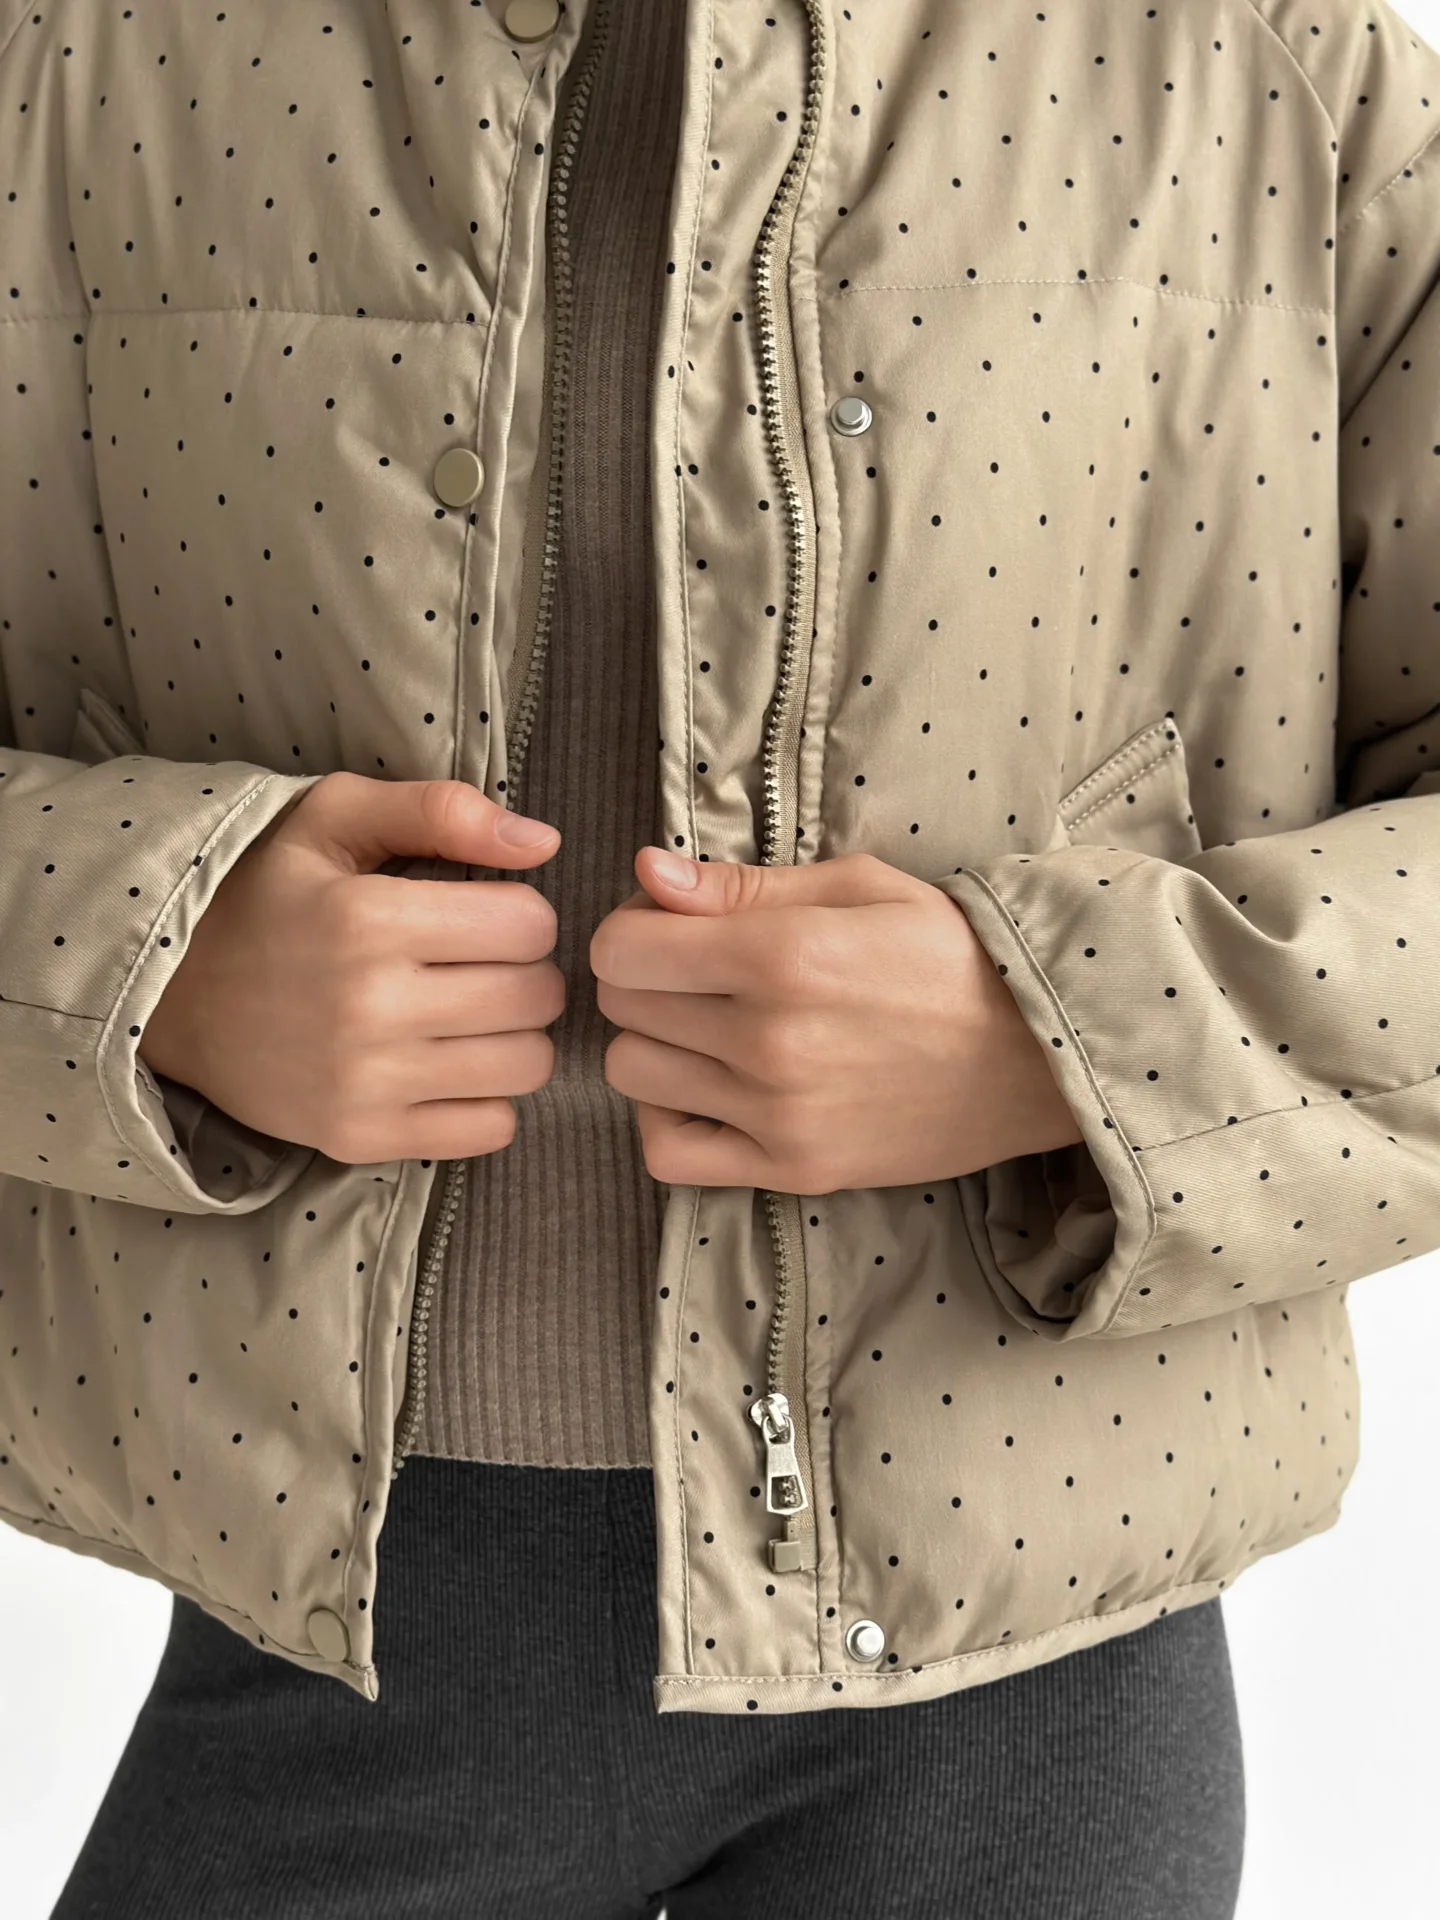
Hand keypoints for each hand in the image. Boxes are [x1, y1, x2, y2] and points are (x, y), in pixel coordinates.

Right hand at [140, 773, 566, 1163]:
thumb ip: (439, 810)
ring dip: (516, 1036)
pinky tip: (450, 1067)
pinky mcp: (360, 1139)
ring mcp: (365, 1084)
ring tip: (472, 1015)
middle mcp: (369, 1007)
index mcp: (368, 919)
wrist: (166, 995)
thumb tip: (542, 841)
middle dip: (527, 972)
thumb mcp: (332, 819)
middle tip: (485, 965)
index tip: (487, 915)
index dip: (522, 913)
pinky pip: (493, 1128)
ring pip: (527, 1065)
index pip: (529, 925)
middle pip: (536, 997)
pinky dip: (488, 1098)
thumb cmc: (264, 894)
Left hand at [590, 847, 1085, 1192]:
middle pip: (622, 1008)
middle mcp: (769, 1040)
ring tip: (702, 1028)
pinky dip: (665, 1121)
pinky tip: (703, 1091)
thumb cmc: (951, 953)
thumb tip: (648, 874)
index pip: (622, 949)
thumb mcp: (859, 886)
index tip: (667, 925)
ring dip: (652, 1044)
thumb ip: (743, 885)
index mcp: (783, 955)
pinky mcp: (793, 1169)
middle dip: (643, 978)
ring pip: (632, 1075)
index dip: (632, 928)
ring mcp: (778, 1114)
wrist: (1040, 1051)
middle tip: (692, 971)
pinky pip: (669, 1155)